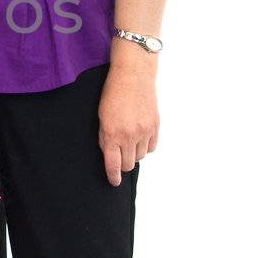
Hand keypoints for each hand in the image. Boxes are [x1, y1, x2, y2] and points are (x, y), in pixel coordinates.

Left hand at [98, 59, 159, 185]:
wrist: (133, 76)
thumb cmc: (113, 93)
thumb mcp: (101, 117)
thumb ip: (105, 138)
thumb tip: (110, 155)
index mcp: (114, 134)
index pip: (113, 165)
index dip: (113, 177)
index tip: (114, 181)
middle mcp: (130, 135)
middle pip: (128, 164)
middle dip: (123, 164)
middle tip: (119, 155)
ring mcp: (145, 131)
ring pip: (140, 156)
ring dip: (134, 154)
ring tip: (129, 142)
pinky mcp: (155, 126)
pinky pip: (152, 147)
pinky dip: (145, 147)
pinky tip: (140, 138)